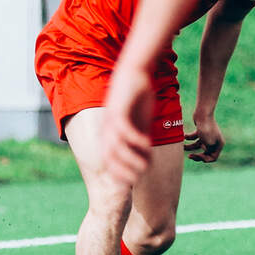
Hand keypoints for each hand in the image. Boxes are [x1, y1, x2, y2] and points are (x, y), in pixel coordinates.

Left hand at [101, 63, 153, 186]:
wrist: (134, 72)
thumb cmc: (137, 99)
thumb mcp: (139, 124)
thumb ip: (140, 140)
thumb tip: (146, 160)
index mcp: (108, 135)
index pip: (109, 162)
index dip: (120, 175)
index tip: (135, 182)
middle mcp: (106, 130)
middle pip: (109, 159)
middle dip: (124, 172)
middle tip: (141, 177)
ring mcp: (110, 120)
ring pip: (115, 147)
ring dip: (131, 160)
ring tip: (146, 166)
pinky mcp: (118, 110)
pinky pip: (123, 130)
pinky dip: (135, 140)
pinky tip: (148, 144)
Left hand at [184, 114, 223, 162]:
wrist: (202, 113)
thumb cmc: (206, 128)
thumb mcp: (208, 143)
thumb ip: (207, 152)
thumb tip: (205, 158)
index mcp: (219, 144)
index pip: (213, 157)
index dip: (205, 159)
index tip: (198, 156)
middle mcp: (214, 141)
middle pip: (206, 153)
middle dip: (197, 155)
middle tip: (189, 156)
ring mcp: (207, 136)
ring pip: (198, 146)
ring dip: (190, 147)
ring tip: (183, 146)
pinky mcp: (200, 131)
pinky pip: (194, 138)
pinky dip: (189, 138)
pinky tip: (184, 135)